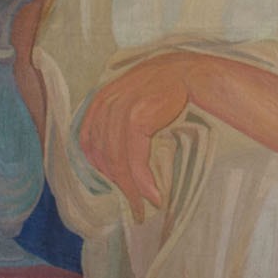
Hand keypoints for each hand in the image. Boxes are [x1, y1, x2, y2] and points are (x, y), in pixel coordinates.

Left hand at [79, 55, 190, 221]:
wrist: (188, 71)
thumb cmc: (164, 86)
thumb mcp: (132, 97)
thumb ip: (117, 118)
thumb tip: (118, 155)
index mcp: (98, 101)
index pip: (89, 144)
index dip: (100, 167)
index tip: (116, 185)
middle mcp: (103, 105)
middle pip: (103, 156)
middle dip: (118, 184)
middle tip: (134, 205)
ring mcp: (117, 111)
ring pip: (118, 162)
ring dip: (132, 189)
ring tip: (144, 206)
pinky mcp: (134, 118)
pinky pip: (135, 159)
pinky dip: (144, 180)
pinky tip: (154, 193)